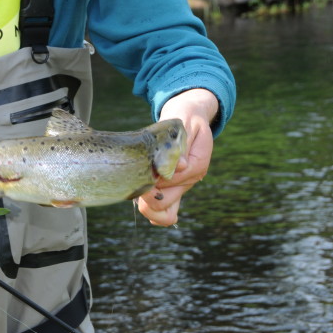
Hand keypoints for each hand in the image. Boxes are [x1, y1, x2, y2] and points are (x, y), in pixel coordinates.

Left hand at [136, 88, 218, 225]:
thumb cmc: (186, 119)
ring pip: (163, 214)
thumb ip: (182, 144)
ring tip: (137, 187)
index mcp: (197, 164)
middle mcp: (189, 180)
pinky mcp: (172, 190)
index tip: (144, 164)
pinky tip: (142, 195)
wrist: (191, 118)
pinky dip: (151, 211)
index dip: (154, 175)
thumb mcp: (186, 123)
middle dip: (146, 194)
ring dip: (147, 206)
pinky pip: (163, 213)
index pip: (173, 180)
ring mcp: (180, 188)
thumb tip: (179, 166)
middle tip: (136, 177)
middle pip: (164, 203)